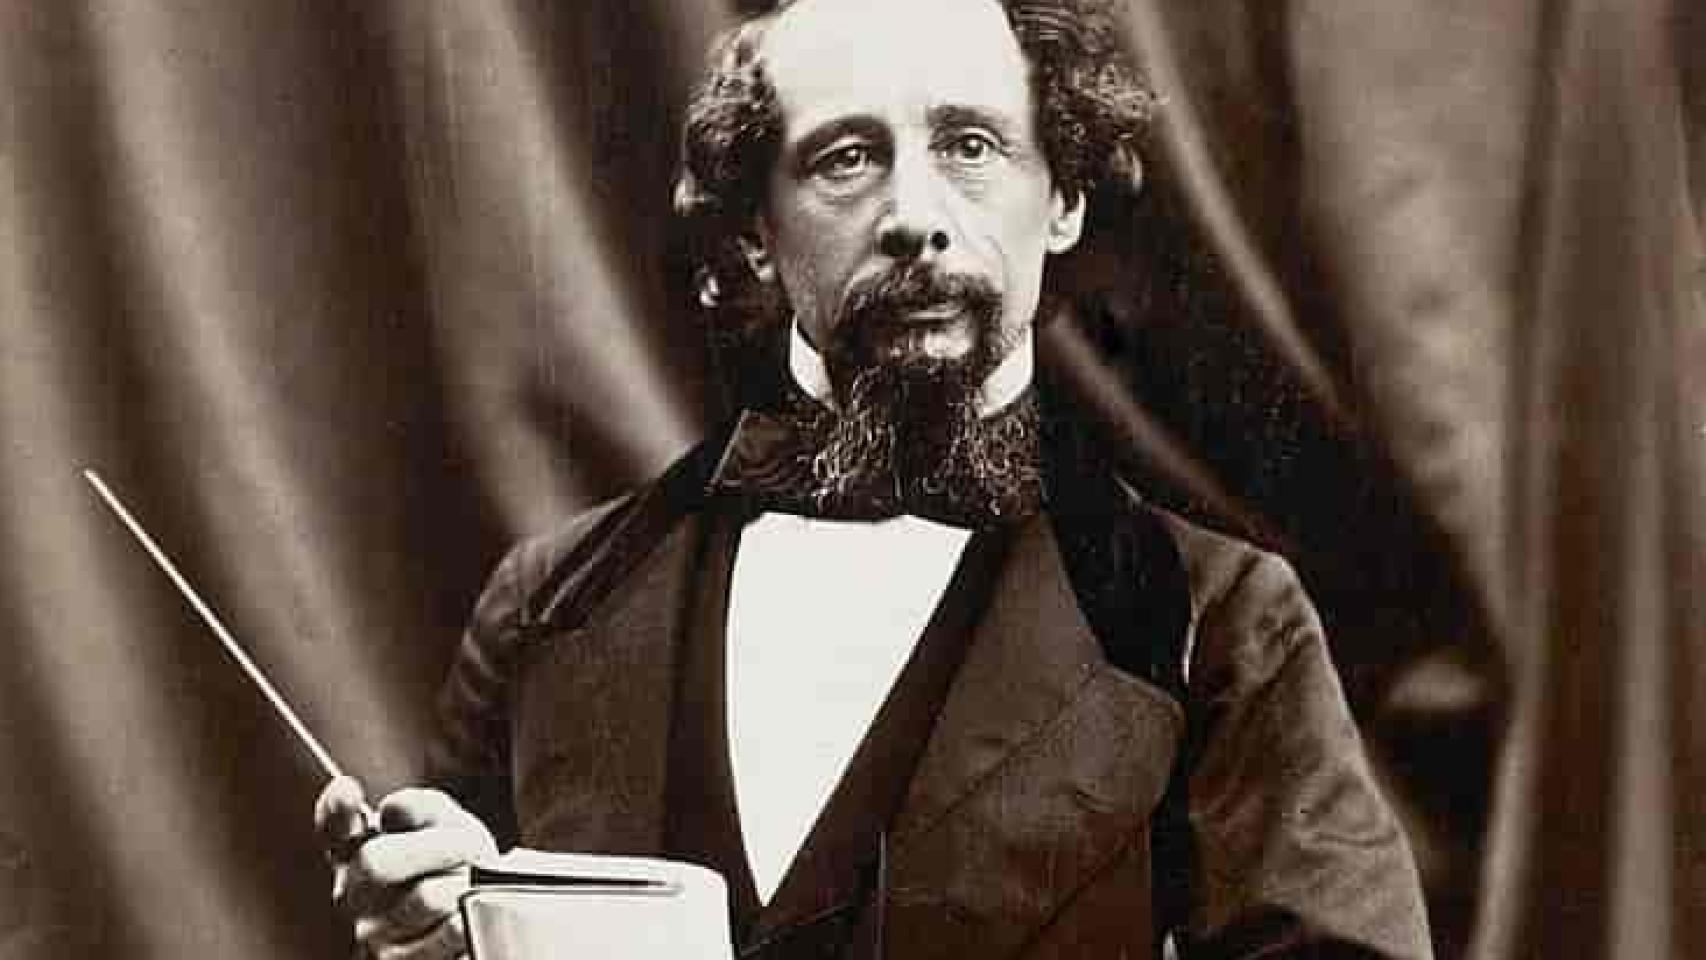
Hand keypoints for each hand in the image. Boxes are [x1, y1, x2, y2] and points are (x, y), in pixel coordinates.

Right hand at [315, 776, 497, 959]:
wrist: (480, 907)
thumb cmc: (455, 860)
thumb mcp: (445, 823)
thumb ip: (421, 806)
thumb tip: (394, 808)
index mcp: (356, 852)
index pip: (332, 829)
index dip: (335, 810)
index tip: (348, 790)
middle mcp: (354, 894)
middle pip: (377, 863)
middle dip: (436, 847)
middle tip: (465, 847)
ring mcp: (374, 933)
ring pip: (425, 897)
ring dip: (460, 884)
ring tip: (467, 884)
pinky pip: (445, 935)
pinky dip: (466, 919)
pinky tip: (465, 915)